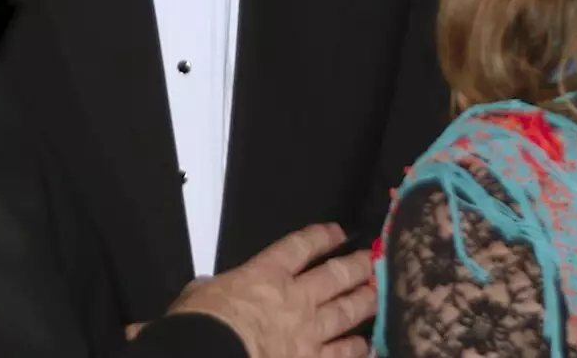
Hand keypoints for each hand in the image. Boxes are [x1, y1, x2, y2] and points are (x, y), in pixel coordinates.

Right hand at [167, 223, 375, 357]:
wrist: (213, 356)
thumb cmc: (200, 326)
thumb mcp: (198, 296)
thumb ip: (211, 289)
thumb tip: (208, 288)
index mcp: (265, 276)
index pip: (300, 247)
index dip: (322, 236)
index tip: (338, 232)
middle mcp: (295, 299)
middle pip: (335, 275)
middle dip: (357, 265)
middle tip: (374, 259)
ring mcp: (308, 333)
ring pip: (347, 312)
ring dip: (365, 301)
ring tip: (378, 293)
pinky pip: (343, 355)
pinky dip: (359, 350)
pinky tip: (369, 346)